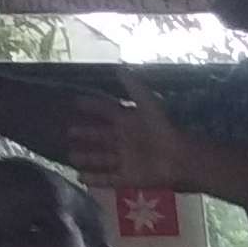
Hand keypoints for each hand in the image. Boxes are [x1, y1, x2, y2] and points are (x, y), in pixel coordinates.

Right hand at [64, 84, 192, 194]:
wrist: (180, 158)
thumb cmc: (163, 129)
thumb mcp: (149, 104)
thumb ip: (134, 87)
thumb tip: (119, 67)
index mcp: (129, 121)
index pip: (107, 111)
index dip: (93, 106)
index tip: (76, 102)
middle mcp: (125, 140)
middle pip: (101, 136)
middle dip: (85, 134)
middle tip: (68, 132)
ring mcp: (127, 159)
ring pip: (102, 158)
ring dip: (87, 158)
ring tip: (71, 157)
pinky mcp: (129, 177)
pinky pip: (109, 178)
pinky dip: (96, 179)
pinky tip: (81, 178)